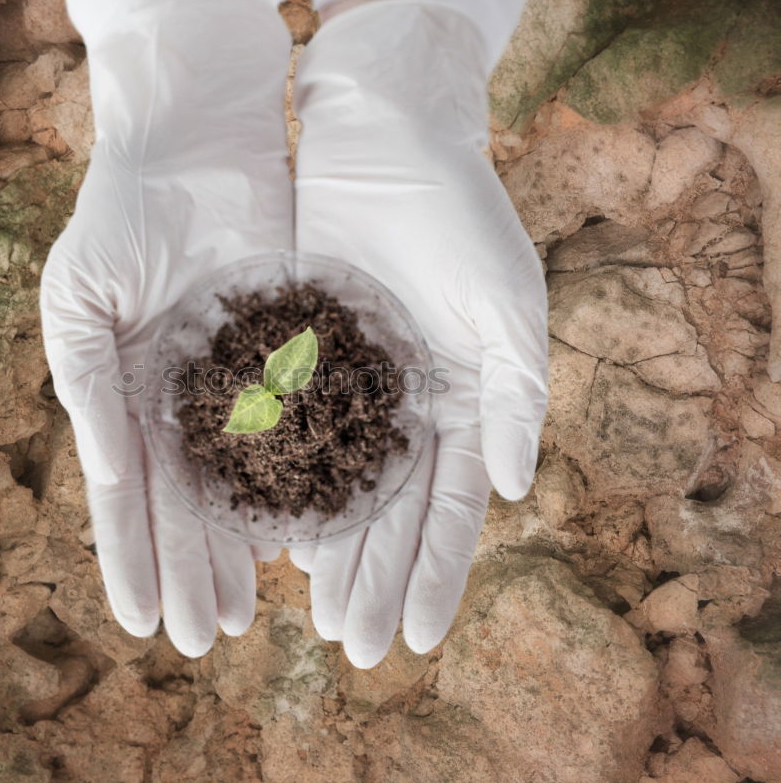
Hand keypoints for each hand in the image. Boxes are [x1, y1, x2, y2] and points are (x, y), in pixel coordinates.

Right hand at [39, 0, 292, 656]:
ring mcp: (237, 382)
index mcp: (124, 394)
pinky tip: (307, 530)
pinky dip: (300, 481)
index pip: (127, 495)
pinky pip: (300, 429)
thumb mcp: (81, 301)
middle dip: (192, 568)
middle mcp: (181, 400)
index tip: (139, 624)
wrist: (199, 139)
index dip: (133, 558)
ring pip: (243, 481)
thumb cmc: (125, 212)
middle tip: (204, 637)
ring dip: (244, 543)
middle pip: (187, 501)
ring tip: (252, 606)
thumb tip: (106, 474)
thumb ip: (87, 388)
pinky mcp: (294, 353)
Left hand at [290, 0, 548, 667]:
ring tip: (313, 612)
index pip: (453, 508)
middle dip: (376, 578)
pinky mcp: (295, 352)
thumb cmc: (459, 211)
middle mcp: (406, 404)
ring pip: (336, 482)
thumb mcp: (506, 299)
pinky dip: (279, 482)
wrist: (385, 134)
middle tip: (354, 648)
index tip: (417, 640)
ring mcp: (350, 384)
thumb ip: (515, 394)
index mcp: (463, 400)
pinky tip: (266, 530)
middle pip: (390, 510)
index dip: (438, 575)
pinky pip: (285, 432)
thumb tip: (514, 489)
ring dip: (329, 548)